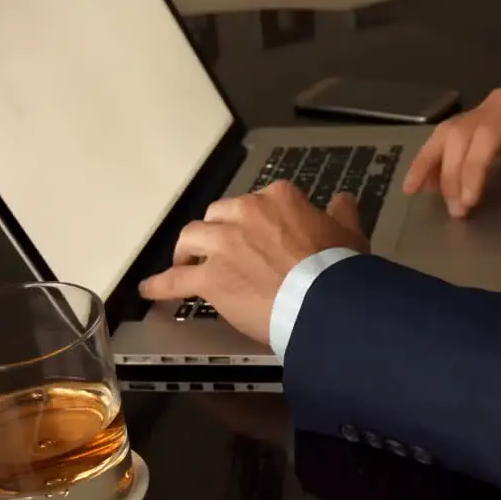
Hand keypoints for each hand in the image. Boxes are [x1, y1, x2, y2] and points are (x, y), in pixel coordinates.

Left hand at [138, 182, 368, 343]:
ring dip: (188, 250)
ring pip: (192, 238)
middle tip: (223, 249)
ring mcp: (223, 246)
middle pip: (218, 215)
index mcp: (278, 198)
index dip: (257, 220)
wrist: (324, 300)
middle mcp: (245, 214)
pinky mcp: (210, 279)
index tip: (262, 234)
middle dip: (218, 231)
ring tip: (186, 262)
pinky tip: (151, 290)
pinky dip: (161, 285)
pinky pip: (175, 280)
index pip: (258, 201)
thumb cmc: (338, 268)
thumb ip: (341, 212)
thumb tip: (342, 200)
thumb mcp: (349, 232)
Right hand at [402, 84, 500, 236]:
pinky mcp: (477, 116)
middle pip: (461, 134)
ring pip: (447, 130)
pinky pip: (447, 133)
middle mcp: (498, 101)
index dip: (473, 170)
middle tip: (456, 211)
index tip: (469, 203)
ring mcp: (485, 106)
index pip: (487, 137)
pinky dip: (431, 156)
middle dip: (453, 174)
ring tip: (414, 191)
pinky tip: (419, 180)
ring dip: (429, 162)